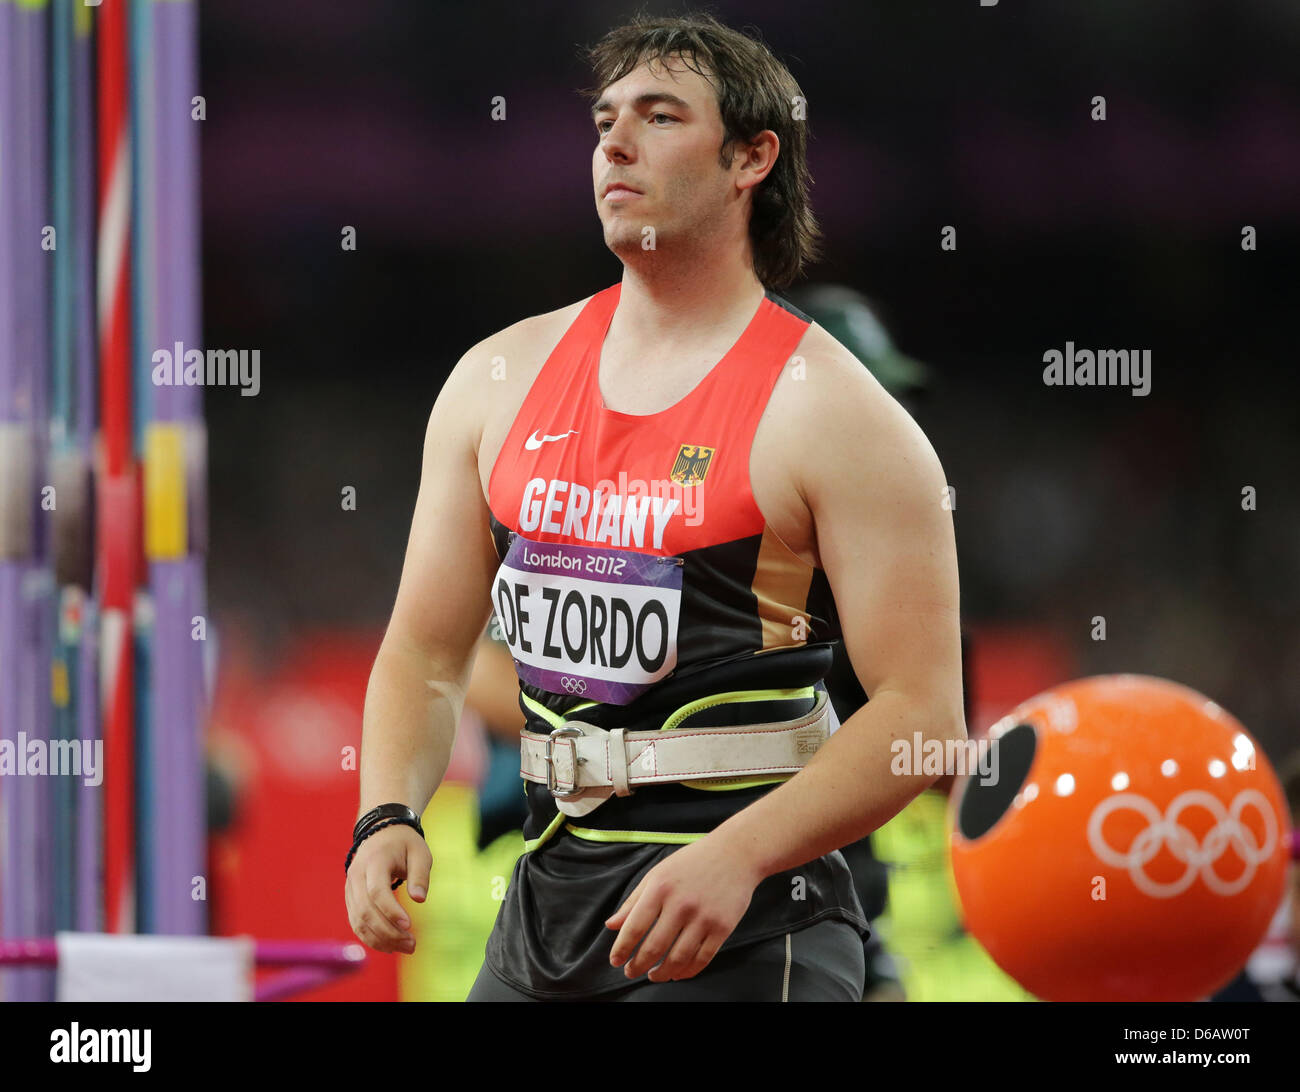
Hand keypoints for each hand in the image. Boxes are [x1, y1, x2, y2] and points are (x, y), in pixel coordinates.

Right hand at [344, 824, 431, 954]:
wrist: (381, 831)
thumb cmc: (405, 844)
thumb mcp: (420, 852)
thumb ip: (420, 875)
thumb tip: (420, 899)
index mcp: (374, 860)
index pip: (377, 891)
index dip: (391, 911)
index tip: (409, 925)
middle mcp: (357, 875)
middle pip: (365, 910)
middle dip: (388, 932)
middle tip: (412, 944)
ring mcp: (350, 888)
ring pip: (358, 920)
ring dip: (380, 939)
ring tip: (405, 947)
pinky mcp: (351, 898)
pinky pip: (356, 922)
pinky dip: (371, 937)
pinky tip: (390, 946)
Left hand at [604, 835, 762, 982]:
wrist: (736, 853)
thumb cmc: (693, 862)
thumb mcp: (658, 873)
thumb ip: (634, 901)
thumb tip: (611, 925)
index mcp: (660, 888)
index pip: (634, 927)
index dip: (622, 949)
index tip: (615, 961)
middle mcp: (681, 904)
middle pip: (654, 947)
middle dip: (638, 966)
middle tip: (631, 972)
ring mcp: (704, 917)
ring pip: (678, 958)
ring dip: (662, 973)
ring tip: (653, 975)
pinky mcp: (723, 927)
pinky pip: (702, 959)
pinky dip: (687, 972)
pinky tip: (677, 974)